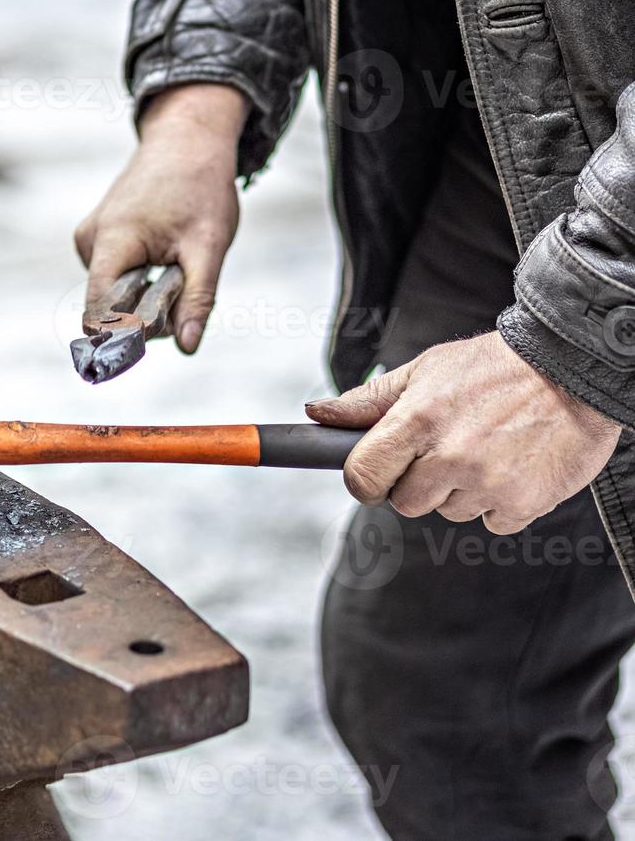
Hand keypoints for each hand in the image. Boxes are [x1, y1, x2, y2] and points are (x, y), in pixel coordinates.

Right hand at [74, 84, 248, 353]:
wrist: (186, 138)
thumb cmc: (199, 185)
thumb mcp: (209, 245)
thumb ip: (198, 298)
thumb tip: (188, 347)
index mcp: (111, 242)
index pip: (99, 312)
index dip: (124, 335)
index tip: (155, 341)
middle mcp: (89, 242)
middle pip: (109, 308)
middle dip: (148, 310)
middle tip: (184, 278)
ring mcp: (88, 239)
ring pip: (113, 295)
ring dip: (147, 293)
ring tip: (175, 256)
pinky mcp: (94, 238)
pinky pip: (115, 278)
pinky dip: (141, 277)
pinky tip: (161, 250)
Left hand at [307, 332, 620, 534]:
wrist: (574, 369)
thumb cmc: (492, 369)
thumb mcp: (425, 371)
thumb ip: (368, 401)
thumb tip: (317, 414)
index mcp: (417, 420)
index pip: (362, 477)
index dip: (365, 481)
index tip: (377, 476)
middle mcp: (450, 455)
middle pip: (405, 503)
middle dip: (418, 483)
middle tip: (446, 450)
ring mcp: (489, 482)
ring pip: (449, 513)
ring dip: (461, 491)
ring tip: (487, 449)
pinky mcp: (525, 502)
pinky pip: (492, 522)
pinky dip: (500, 502)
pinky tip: (513, 465)